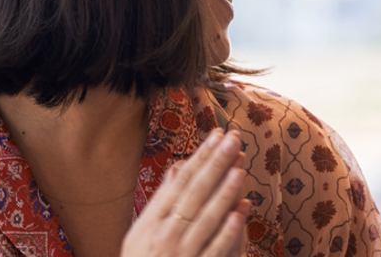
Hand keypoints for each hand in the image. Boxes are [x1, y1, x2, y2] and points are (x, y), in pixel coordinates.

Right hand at [122, 129, 251, 256]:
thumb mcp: (140, 234)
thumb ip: (160, 203)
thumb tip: (177, 169)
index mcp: (150, 223)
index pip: (179, 183)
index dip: (199, 158)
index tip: (216, 136)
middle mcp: (162, 235)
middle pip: (193, 194)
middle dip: (214, 164)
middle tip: (233, 139)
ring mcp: (178, 255)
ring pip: (205, 218)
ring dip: (223, 193)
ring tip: (239, 168)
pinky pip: (213, 250)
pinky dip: (226, 231)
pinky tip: (240, 213)